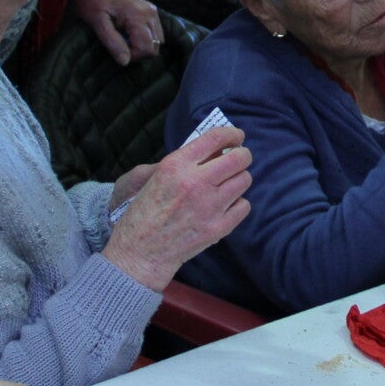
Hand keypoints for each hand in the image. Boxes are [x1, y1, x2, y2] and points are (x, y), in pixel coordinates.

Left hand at [70, 0, 160, 65]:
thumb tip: (125, 61)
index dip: (133, 55)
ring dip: (143, 45)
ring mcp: (152, 11)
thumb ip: (112, 41)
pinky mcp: (151, 11)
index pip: (147, 48)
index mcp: (137, 15)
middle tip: (121, 45)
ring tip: (125, 39)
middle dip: (139, 51)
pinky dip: (145, 38)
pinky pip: (156, 33)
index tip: (118, 50)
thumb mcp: (97, 22)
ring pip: (158, 41)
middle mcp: (150, 13)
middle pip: (155, 46)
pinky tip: (130, 33)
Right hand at [102, 126, 252, 289]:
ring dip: (238, 179)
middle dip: (242, 155)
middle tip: (238, 160)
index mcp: (175, 165)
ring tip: (226, 185)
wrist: (140, 251)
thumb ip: (183, 161)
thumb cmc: (145, 211)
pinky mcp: (218, 228)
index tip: (237, 137)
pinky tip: (224, 206)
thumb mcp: (154, 176)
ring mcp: (209, 206)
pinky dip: (237, 204)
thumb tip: (216, 150)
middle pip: (239, 158)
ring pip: (244, 180)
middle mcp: (195, 183)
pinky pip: (244, 205)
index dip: (232, 134)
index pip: (215, 137)